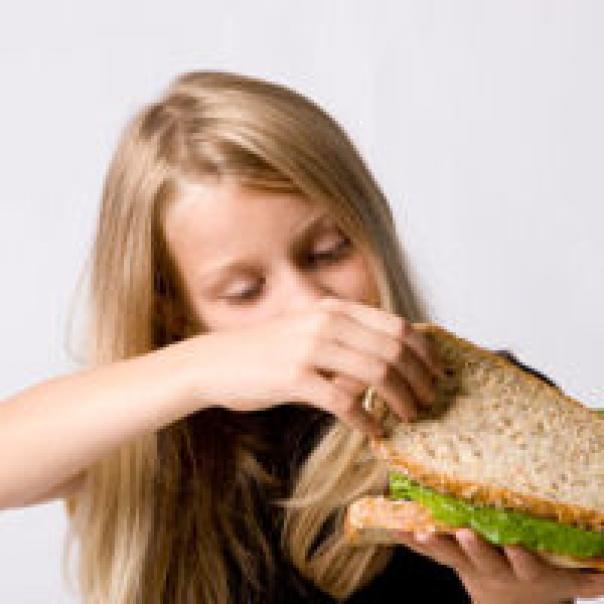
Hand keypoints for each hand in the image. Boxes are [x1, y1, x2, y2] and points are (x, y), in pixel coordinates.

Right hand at [181, 296, 445, 435]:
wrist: (215, 362)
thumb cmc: (266, 352)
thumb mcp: (309, 335)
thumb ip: (347, 344)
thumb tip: (388, 369)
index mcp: (335, 309)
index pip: (397, 325)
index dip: (424, 351)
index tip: (437, 373)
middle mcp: (326, 321)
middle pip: (394, 349)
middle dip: (420, 378)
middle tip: (430, 401)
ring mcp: (310, 347)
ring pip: (377, 373)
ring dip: (401, 400)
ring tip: (410, 418)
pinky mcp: (295, 377)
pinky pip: (345, 402)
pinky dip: (367, 420)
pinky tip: (375, 433)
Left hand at [393, 527, 603, 602]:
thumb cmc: (544, 583)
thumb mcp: (569, 581)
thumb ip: (594, 574)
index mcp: (526, 573)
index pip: (525, 566)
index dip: (522, 558)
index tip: (517, 547)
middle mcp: (496, 570)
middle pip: (484, 559)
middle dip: (474, 547)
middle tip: (464, 532)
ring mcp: (471, 567)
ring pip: (451, 556)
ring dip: (435, 543)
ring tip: (419, 530)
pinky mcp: (453, 561)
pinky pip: (430, 552)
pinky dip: (413, 541)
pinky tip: (396, 527)